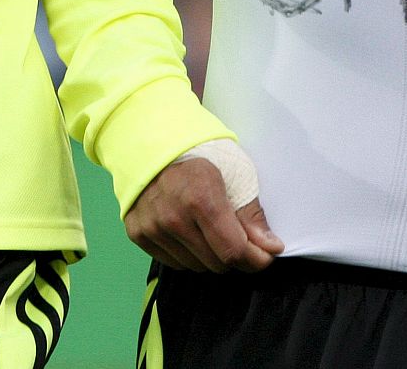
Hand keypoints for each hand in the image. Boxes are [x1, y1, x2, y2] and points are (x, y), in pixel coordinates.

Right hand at [125, 158, 282, 272]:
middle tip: (238, 236)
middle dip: (234, 254)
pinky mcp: (137, 233)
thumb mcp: (233, 171)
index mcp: (200, 197)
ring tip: (209, 227)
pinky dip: (187, 253)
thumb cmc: (197, 150)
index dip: (256, 259)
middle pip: (216, 263)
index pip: (233, 251)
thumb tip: (269, 246)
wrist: (151, 139)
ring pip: (195, 266)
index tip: (265, 255)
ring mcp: (152, 227)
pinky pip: (173, 262)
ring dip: (209, 255)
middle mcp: (173, 217)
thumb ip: (250, 213)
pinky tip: (189, 229)